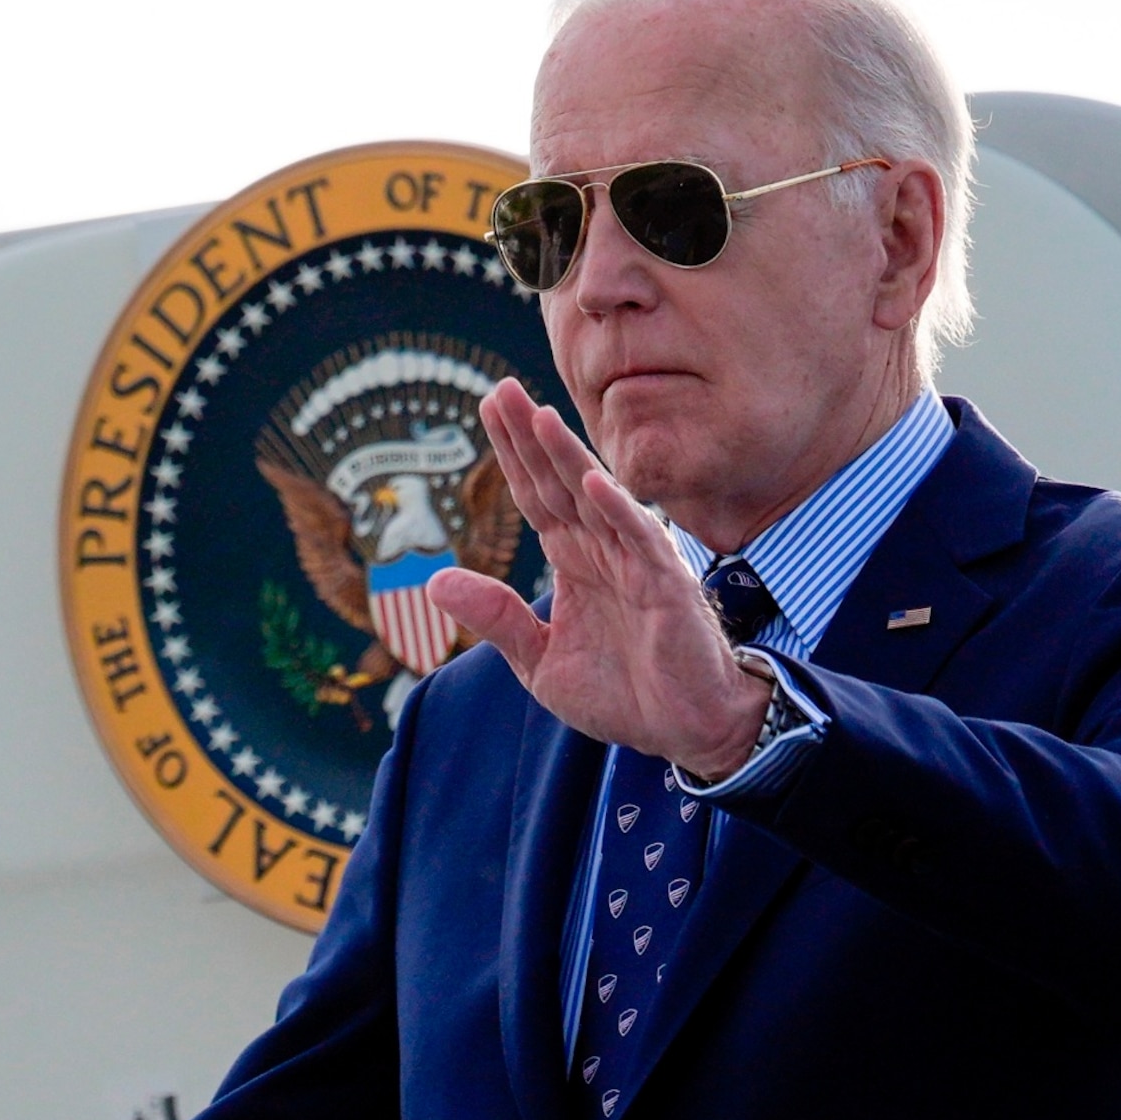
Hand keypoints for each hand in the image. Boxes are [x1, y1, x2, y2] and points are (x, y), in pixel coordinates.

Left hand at [430, 379, 770, 778]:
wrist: (685, 731)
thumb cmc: (623, 694)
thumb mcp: (540, 661)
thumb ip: (496, 618)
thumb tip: (435, 583)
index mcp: (574, 561)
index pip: (535, 495)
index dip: (511, 454)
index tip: (488, 407)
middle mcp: (602, 550)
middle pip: (558, 483)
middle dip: (530, 437)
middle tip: (500, 388)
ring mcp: (635, 563)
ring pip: (596, 499)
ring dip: (568, 457)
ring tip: (538, 416)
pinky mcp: (665, 587)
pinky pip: (640, 540)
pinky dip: (618, 509)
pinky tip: (593, 480)